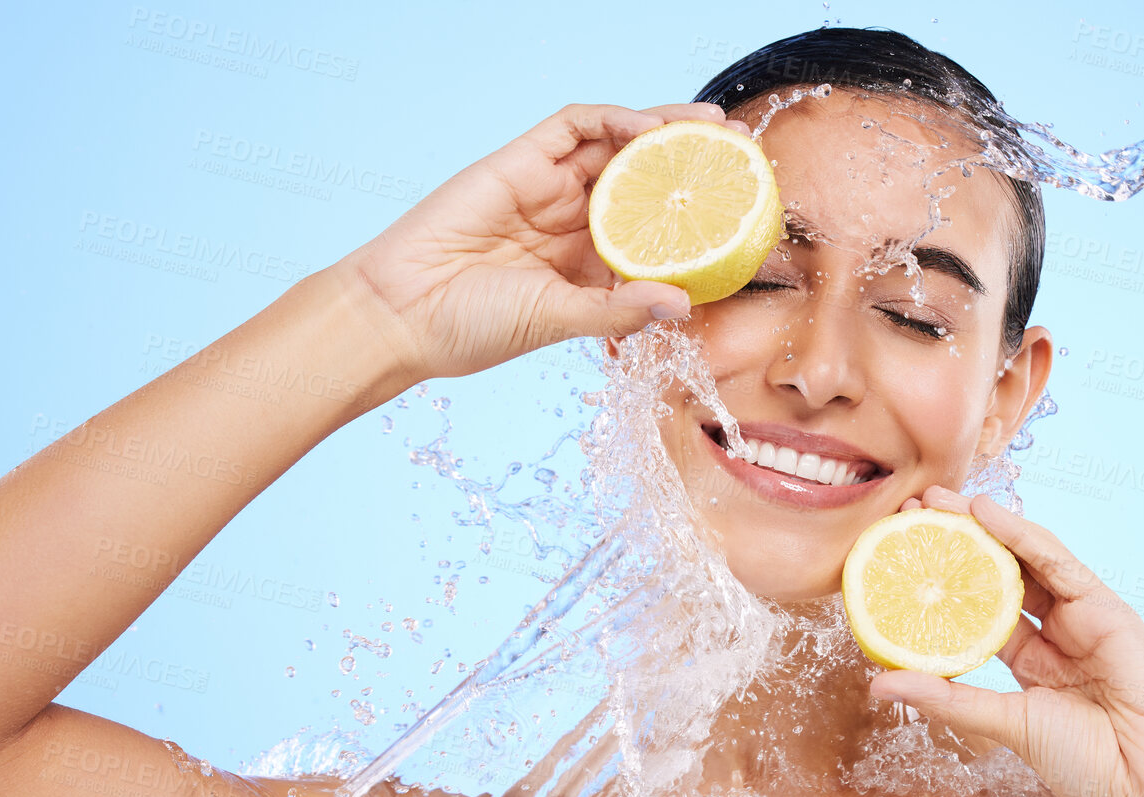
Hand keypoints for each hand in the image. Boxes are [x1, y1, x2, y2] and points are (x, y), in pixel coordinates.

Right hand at [339, 102, 746, 380]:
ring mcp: (547, 188)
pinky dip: (613, 120)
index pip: (655, 231)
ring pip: (617, 145)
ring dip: (664, 130)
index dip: (697, 221)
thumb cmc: (471, 329)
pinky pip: (574, 126)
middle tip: (744, 155)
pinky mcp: (520, 161)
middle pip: (645, 179)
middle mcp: (573, 222)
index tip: (744, 216)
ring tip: (711, 127)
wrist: (399, 314)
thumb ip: (617, 309)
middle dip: (694, 164)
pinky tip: (646, 130)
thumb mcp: (557, 321)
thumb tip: (682, 306)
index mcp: (588, 264)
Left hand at [866, 486, 1143, 796]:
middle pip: (999, 577)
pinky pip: (1059, 562)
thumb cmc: (1091, 769)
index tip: (896, 559)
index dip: (940, 585)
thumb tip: (878, 684)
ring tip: (934, 501)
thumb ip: (949, 699)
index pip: (979, 612)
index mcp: (1034, 666)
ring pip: (1026, 560)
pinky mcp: (1107, 608)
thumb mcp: (1006, 725)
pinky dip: (1022, 534)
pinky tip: (985, 512)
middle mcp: (1057, 637)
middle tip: (907, 514)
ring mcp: (1083, 619)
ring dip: (981, 526)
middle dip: (954, 543)